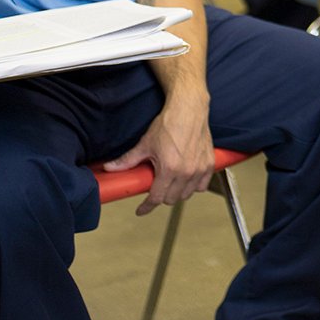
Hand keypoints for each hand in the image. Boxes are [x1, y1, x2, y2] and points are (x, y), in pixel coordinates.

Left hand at [103, 94, 214, 214]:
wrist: (189, 110)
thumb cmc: (169, 124)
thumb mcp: (145, 144)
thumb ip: (127, 160)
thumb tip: (110, 168)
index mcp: (169, 169)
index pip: (157, 198)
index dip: (146, 206)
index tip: (141, 210)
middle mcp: (186, 172)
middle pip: (171, 199)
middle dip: (161, 197)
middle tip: (155, 188)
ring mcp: (199, 169)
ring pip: (187, 194)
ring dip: (177, 193)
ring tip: (170, 183)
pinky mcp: (208, 164)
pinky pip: (202, 186)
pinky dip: (193, 187)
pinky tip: (186, 180)